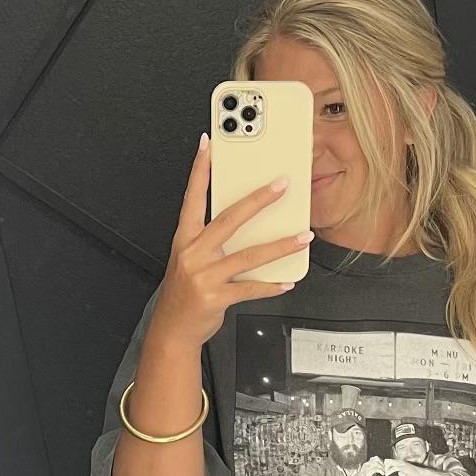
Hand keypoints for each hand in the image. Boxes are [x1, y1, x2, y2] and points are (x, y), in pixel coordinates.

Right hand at [148, 136, 312, 351]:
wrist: (172, 330)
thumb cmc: (184, 293)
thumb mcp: (190, 260)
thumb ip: (212, 241)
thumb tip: (245, 222)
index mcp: (185, 240)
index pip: (192, 198)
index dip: (199, 170)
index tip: (208, 146)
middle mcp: (194, 254)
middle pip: (229, 219)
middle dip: (257, 200)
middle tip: (281, 186)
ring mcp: (205, 276)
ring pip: (248, 255)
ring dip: (280, 245)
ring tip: (302, 237)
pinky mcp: (216, 297)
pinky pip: (250, 288)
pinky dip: (270, 285)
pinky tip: (286, 280)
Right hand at [345, 455, 392, 475]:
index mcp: (366, 464)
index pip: (376, 458)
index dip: (382, 461)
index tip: (384, 467)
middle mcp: (366, 465)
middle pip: (377, 459)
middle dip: (383, 464)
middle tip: (385, 470)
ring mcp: (366, 468)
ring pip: (377, 463)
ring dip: (382, 467)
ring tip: (384, 472)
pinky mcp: (367, 473)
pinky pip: (376, 468)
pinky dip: (381, 470)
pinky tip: (382, 474)